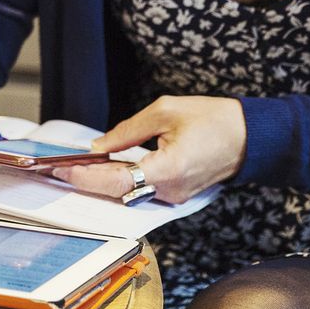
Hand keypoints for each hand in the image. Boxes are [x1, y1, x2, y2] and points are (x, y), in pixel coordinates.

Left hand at [49, 96, 246, 204]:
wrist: (251, 137)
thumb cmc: (213, 119)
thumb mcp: (164, 112)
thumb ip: (127, 131)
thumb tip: (99, 147)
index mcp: (168, 170)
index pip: (116, 181)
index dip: (85, 178)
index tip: (62, 169)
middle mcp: (170, 191)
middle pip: (118, 191)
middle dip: (86, 181)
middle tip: (58, 169)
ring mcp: (175, 197)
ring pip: (129, 193)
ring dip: (102, 182)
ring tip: (75, 167)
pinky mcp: (177, 195)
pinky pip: (142, 190)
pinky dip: (121, 181)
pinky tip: (104, 169)